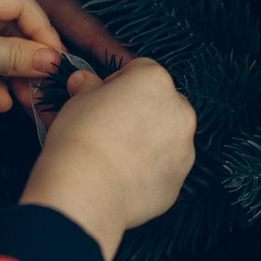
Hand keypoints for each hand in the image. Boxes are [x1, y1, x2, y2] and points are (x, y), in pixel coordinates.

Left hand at [0, 0, 66, 114]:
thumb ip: (18, 56)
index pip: (23, 4)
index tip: (56, 61)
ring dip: (14, 77)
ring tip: (24, 101)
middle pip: (14, 31)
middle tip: (44, 86)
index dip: (44, 33)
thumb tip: (54, 61)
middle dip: (30, 61)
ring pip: (0, 53)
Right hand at [20, 59, 196, 260]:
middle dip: (139, 111)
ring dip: (148, 140)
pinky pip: (165, 167)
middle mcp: (179, 111)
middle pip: (160, 102)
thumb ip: (88, 87)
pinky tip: (123, 176)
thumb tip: (84, 81)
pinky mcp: (178, 179)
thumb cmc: (81, 138)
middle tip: (110, 127)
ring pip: (167, 136)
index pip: (139, 70)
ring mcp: (183, 148)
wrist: (87, 191)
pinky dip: (149, 169)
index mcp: (155, 82)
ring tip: (116, 155)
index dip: (116, 83)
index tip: (100, 98)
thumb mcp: (77, 101)